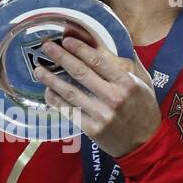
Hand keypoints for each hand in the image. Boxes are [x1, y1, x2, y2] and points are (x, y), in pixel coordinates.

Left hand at [32, 36, 162, 156]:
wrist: (144, 143)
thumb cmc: (144, 108)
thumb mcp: (144, 81)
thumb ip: (128, 62)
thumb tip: (109, 42)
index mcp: (127, 82)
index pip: (99, 61)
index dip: (80, 48)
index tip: (65, 39)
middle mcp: (113, 97)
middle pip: (81, 73)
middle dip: (61, 57)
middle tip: (46, 46)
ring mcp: (101, 114)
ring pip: (71, 93)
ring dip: (52, 80)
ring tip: (38, 70)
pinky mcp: (92, 129)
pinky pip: (70, 111)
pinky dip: (56, 101)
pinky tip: (47, 92)